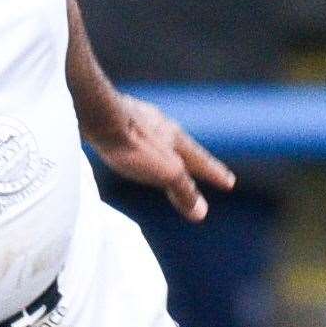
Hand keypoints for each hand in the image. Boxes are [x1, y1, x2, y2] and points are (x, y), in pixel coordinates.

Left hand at [91, 95, 234, 221]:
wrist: (96, 113)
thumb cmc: (131, 144)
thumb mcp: (163, 172)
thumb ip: (182, 190)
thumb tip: (201, 213)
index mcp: (175, 138)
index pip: (200, 160)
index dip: (214, 173)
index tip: (229, 183)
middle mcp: (159, 125)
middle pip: (180, 146)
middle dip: (192, 159)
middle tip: (204, 168)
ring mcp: (134, 118)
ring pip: (156, 136)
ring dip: (165, 148)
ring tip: (168, 155)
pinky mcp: (111, 116)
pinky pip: (131, 131)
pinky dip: (139, 141)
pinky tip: (128, 140)